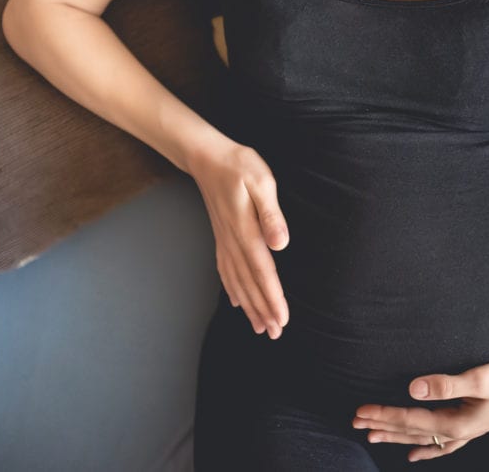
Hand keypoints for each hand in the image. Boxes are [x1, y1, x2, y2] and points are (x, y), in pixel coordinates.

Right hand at [188, 137, 289, 339]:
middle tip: (274, 333)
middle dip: (262, 310)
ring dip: (249, 305)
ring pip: (237, 281)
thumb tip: (281, 244)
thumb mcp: (261, 181)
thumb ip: (271, 213)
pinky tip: (236, 302)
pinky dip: (232, 289)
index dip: (272, 297)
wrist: (207, 156)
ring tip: (259, 326)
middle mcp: (233, 241)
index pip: (262, 271)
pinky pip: (225, 269)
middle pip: (249, 283)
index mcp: (246, 230)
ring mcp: (224, 240)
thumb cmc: (238, 165)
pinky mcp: (221, 236)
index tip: (281, 319)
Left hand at [351, 359, 488, 462]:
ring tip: (372, 437)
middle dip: (382, 426)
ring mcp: (465, 433)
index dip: (384, 415)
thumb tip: (413, 388)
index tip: (361, 411)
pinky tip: (414, 454)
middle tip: (356, 422)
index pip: (411, 419)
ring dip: (396, 437)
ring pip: (422, 440)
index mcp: (457, 422)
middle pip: (411, 432)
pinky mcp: (471, 427)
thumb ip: (447, 384)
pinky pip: (441, 445)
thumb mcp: (480, 378)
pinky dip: (425, 450)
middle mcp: (458, 432)